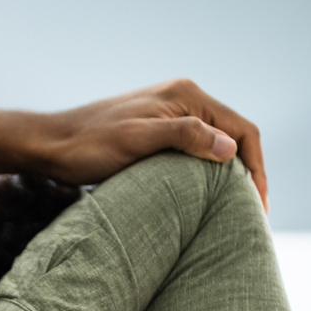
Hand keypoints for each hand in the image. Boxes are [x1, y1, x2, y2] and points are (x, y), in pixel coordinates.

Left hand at [0, 79, 267, 206]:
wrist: (51, 145)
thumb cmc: (90, 145)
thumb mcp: (138, 141)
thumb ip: (185, 137)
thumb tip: (230, 149)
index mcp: (187, 95)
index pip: (243, 130)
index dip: (257, 169)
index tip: (259, 206)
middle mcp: (185, 98)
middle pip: (236, 137)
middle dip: (250, 174)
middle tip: (254, 215)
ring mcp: (174, 113)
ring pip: (219, 145)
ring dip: (232, 175)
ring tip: (237, 210)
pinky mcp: (161, 130)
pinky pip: (200, 149)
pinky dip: (212, 173)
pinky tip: (210, 196)